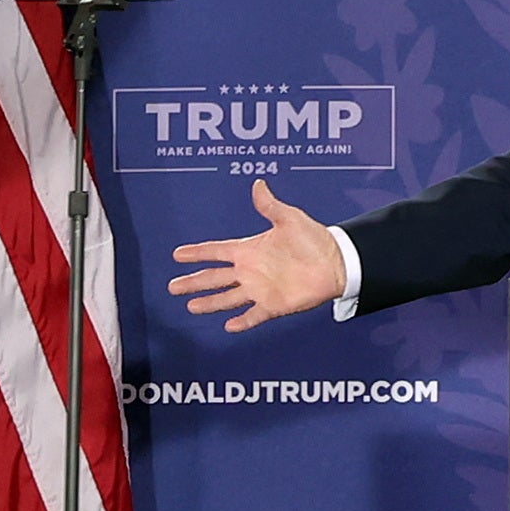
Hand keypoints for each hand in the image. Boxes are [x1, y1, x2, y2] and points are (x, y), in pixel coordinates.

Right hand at [167, 180, 346, 331]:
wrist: (337, 261)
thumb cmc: (314, 238)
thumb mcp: (289, 218)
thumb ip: (270, 206)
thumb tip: (258, 184)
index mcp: (249, 249)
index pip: (216, 251)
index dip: (197, 253)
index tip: (177, 254)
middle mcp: (250, 271)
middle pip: (214, 278)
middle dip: (193, 282)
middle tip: (172, 287)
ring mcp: (260, 289)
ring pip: (227, 298)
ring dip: (209, 303)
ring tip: (191, 307)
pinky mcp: (274, 305)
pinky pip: (254, 315)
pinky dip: (242, 321)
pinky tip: (228, 326)